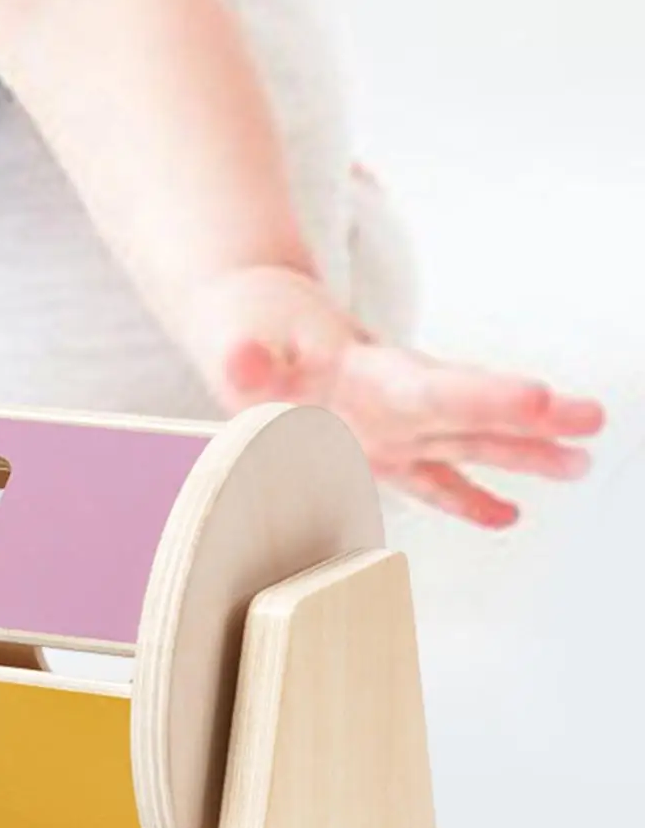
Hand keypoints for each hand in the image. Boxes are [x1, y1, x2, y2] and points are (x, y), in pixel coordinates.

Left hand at [187, 267, 606, 528]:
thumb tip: (241, 364)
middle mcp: (389, 397)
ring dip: (521, 451)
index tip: (537, 395)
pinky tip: (507, 514)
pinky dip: (462, 496)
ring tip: (581, 462)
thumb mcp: (235, 343)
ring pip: (464, 438)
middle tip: (591, 418)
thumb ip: (245, 360)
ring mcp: (387, 422)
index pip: (431, 386)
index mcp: (362, 370)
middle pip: (468, 408)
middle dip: (528, 417)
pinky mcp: (374, 444)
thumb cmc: (245, 326)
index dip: (483, 396)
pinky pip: (425, 475)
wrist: (248, 313)